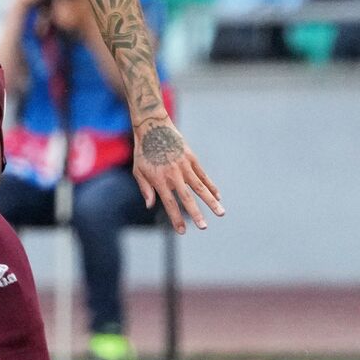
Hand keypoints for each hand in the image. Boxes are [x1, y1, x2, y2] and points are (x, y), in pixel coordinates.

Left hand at [131, 117, 224, 233]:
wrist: (153, 128)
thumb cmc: (143, 152)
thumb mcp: (139, 171)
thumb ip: (145, 189)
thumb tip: (150, 206)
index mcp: (159, 180)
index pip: (169, 203)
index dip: (176, 218)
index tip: (182, 231)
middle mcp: (173, 175)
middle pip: (186, 198)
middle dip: (196, 213)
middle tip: (204, 227)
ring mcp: (184, 166)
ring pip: (200, 187)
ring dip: (211, 201)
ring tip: (221, 212)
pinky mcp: (192, 158)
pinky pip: (203, 175)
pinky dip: (211, 186)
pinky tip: (218, 196)